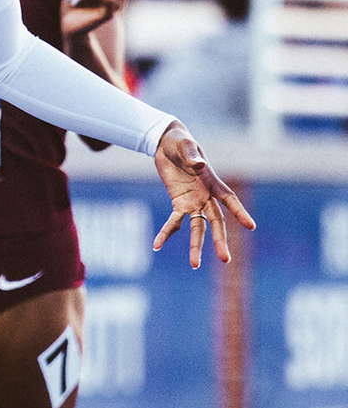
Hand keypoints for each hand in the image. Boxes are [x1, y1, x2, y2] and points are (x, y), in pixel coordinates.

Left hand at [150, 122, 254, 268]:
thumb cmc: (180, 142)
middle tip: (225, 260)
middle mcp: (206, 196)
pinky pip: (174, 222)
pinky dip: (166, 233)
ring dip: (196, 246)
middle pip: (216, 222)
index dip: (239, 213)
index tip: (251, 226)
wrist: (167, 143)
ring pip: (198, 227)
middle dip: (219, 240)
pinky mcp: (178, 203)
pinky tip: (156, 246)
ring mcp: (193, 201)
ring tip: (194, 265)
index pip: (229, 200)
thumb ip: (192, 155)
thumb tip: (198, 164)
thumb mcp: (185, 145)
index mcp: (213, 182)